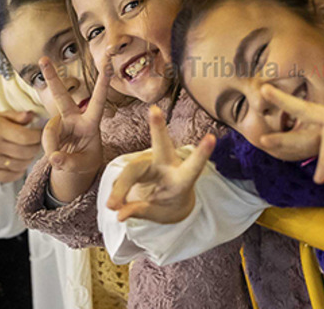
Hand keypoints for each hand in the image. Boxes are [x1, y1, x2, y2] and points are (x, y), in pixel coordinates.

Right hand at [0, 110, 43, 183]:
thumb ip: (16, 116)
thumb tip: (33, 116)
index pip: (25, 137)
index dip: (38, 136)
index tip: (42, 133)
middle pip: (25, 152)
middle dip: (36, 148)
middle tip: (39, 143)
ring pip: (21, 164)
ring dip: (29, 159)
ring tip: (29, 152)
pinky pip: (12, 176)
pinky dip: (20, 170)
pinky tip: (20, 162)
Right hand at [41, 56, 112, 202]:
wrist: (75, 167)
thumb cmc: (85, 162)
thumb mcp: (83, 166)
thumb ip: (70, 162)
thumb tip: (53, 157)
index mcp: (91, 123)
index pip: (98, 101)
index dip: (103, 83)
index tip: (108, 64)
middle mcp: (74, 118)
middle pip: (61, 96)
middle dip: (52, 78)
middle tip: (43, 59)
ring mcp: (60, 123)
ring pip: (50, 130)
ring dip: (52, 146)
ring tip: (59, 159)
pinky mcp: (50, 131)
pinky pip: (45, 139)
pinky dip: (48, 150)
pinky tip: (55, 156)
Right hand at [105, 104, 214, 223]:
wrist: (170, 201)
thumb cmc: (170, 205)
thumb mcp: (161, 214)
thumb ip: (141, 211)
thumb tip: (119, 213)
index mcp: (182, 179)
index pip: (193, 167)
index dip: (202, 153)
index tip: (212, 137)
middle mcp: (168, 165)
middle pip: (162, 145)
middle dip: (158, 126)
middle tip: (154, 110)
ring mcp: (151, 161)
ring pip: (133, 168)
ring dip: (121, 188)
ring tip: (111, 206)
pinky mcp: (138, 164)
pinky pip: (124, 175)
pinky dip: (118, 191)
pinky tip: (114, 203)